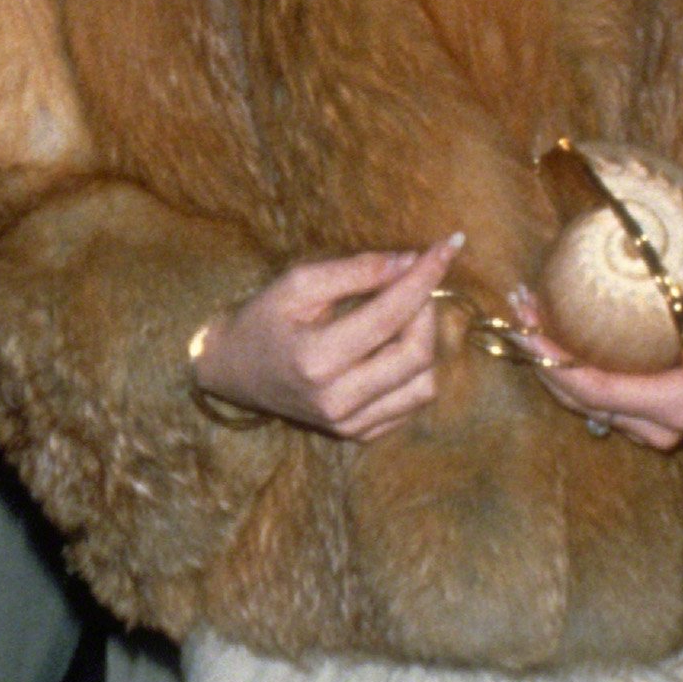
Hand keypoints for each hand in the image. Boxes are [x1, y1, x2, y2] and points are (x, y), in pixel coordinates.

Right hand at [192, 238, 461, 440]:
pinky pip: (411, 404)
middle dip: (428, 310)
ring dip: (425, 343)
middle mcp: (336, 401)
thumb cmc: (263, 320)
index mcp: (316, 360)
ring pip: (424, 385)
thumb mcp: (298, 282)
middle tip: (415, 284)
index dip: (425, 277)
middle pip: (417, 354)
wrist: (234, 371)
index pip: (392, 315)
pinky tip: (392, 349)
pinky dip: (414, 372)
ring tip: (403, 318)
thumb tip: (412, 261)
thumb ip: (356, 270)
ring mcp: (348, 424)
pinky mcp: (357, 434)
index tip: (448, 246)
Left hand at [509, 281, 682, 451]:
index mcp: (678, 406)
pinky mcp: (642, 421)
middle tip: (518, 310)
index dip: (557, 365)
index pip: (598, 391)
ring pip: (581, 405)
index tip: (527, 329)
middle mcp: (656, 428)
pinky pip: (593, 399)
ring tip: (526, 315)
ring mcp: (647, 430)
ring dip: (548, 366)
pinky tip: (550, 333)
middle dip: (541, 361)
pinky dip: (568, 371)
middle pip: (579, 402)